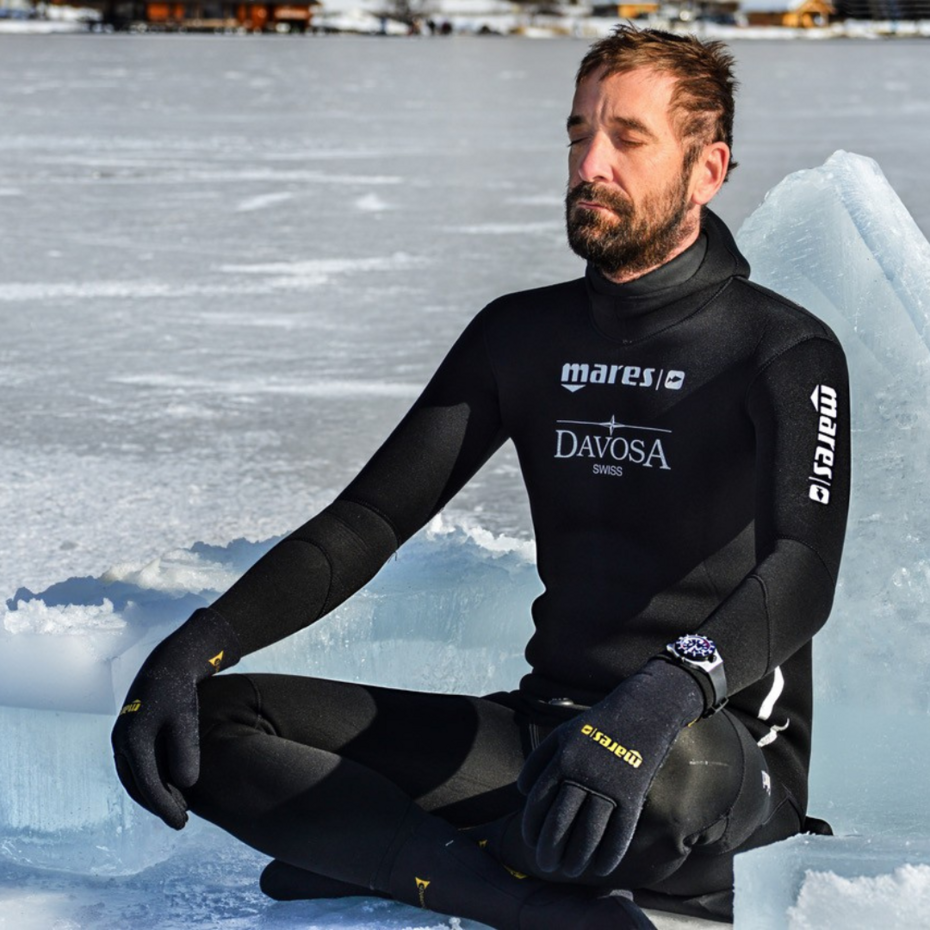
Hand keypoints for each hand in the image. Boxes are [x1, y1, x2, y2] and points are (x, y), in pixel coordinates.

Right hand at [110, 608, 240, 829]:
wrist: (168, 664)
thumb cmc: (180, 691)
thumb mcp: (185, 720)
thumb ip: (185, 751)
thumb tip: (185, 785)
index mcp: (132, 740)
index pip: (148, 785)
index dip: (165, 807)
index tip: (182, 822)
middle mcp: (121, 742)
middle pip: (137, 785)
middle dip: (158, 805)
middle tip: (181, 820)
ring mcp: (122, 738)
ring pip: (134, 778)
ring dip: (152, 795)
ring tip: (178, 807)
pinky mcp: (129, 734)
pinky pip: (136, 766)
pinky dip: (150, 780)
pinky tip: (170, 786)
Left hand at [517, 659, 703, 877]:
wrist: (643, 711)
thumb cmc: (598, 725)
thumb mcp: (563, 734)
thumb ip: (539, 760)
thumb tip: (521, 791)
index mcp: (563, 758)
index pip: (540, 799)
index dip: (532, 824)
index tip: (529, 842)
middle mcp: (583, 773)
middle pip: (561, 820)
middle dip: (550, 847)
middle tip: (545, 866)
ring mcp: (610, 785)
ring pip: (589, 831)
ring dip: (578, 856)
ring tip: (570, 871)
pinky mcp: (633, 794)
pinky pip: (620, 831)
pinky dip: (610, 853)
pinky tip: (601, 868)